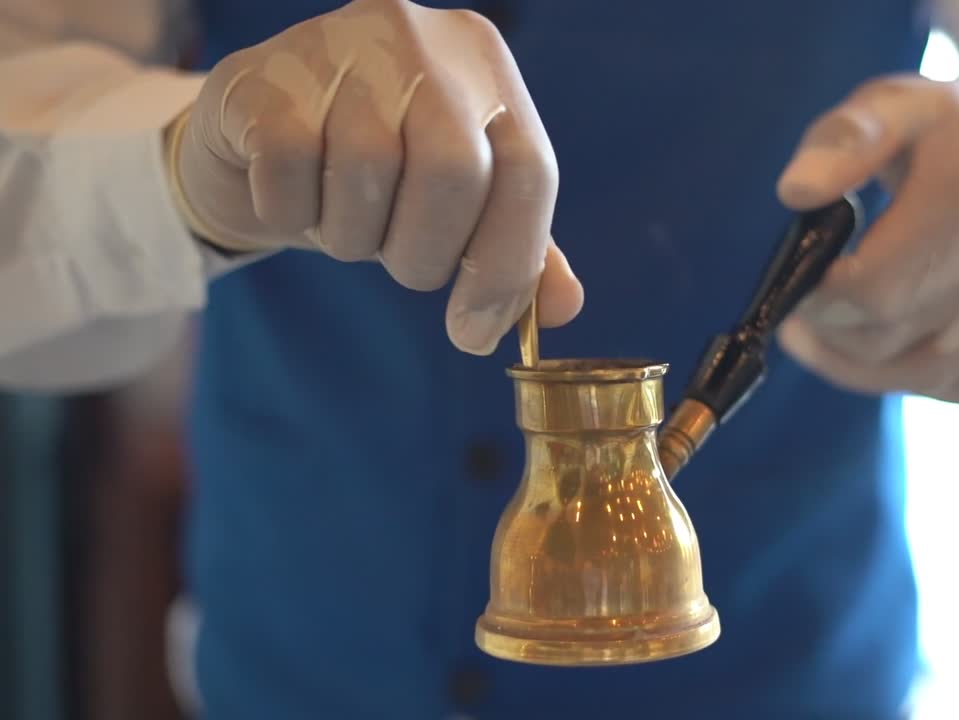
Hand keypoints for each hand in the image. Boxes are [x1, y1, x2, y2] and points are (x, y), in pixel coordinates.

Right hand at [167, 0, 581, 354]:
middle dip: (426, 254)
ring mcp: (342, 46)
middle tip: (403, 266)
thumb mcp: (461, 205)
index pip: (529, 171)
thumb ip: (518, 250)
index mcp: (487, 66)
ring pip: (367, 173)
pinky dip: (293, 212)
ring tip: (345, 221)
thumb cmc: (380, 172)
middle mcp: (422, 39)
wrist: (256, 132)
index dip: (509, 266)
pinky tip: (295, 197)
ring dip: (354, 237)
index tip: (475, 332)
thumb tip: (563, 307)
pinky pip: (290, 170)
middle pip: (454, 172)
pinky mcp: (267, 75)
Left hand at [775, 75, 958, 404]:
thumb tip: (796, 192)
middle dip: (833, 334)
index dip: (821, 299)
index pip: (877, 284)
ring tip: (827, 337)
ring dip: (862, 367)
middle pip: (896, 334)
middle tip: (801, 315)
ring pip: (930, 373)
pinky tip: (891, 352)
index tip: (797, 285)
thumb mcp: (897, 105)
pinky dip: (920, 379)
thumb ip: (842, 141)